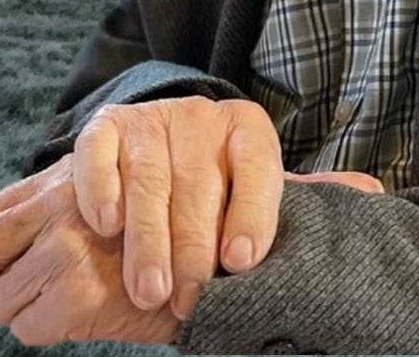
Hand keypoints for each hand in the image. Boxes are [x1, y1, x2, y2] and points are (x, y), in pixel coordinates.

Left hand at [0, 156, 181, 345]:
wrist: (215, 264)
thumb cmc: (156, 231)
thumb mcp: (89, 205)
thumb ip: (24, 222)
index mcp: (60, 180)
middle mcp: (59, 207)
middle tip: (22, 299)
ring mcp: (68, 247)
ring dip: (22, 311)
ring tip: (64, 306)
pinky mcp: (81, 291)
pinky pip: (28, 327)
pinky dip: (44, 331)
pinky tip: (80, 319)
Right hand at [69, 94, 287, 318]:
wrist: (133, 199)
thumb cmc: (198, 222)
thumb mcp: (236, 224)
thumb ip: (259, 230)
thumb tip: (319, 214)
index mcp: (246, 132)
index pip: (258, 166)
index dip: (251, 215)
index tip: (239, 261)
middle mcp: (200, 119)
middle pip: (199, 182)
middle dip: (192, 249)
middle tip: (186, 298)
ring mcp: (149, 120)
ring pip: (149, 178)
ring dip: (149, 240)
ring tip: (150, 290)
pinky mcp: (104, 127)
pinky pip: (99, 154)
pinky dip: (102, 191)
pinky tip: (108, 226)